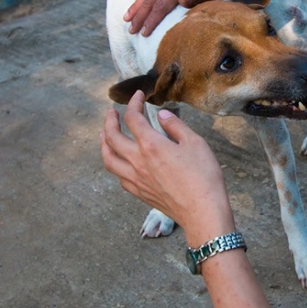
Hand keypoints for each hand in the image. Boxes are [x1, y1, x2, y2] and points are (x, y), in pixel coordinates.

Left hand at [100, 92, 234, 242]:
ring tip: (104, 135)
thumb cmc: (203, 176)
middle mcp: (137, 161)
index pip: (133, 118)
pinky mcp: (139, 192)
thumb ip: (175, 126)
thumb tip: (161, 115)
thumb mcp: (195, 143)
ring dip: (103, 143)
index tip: (139, 96)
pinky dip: (115, 164)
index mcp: (151, 145)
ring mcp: (135, 179)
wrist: (202, 211)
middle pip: (112, 137)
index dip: (134, 103)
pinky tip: (120, 162)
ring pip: (108, 158)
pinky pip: (118, 176)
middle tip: (112, 113)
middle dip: (109, 120)